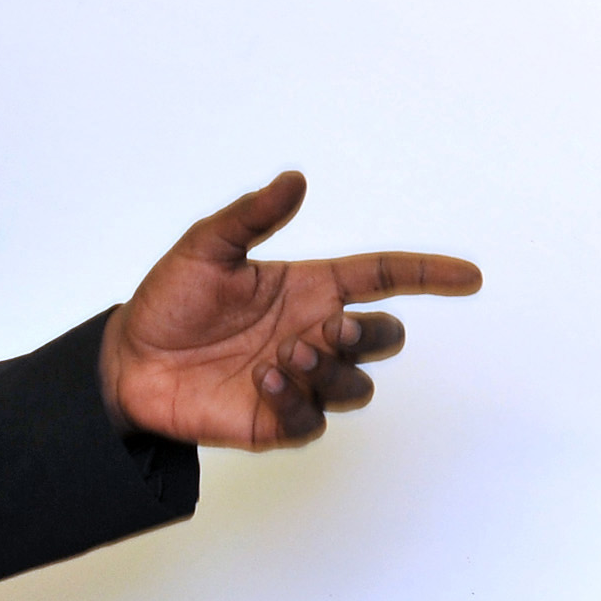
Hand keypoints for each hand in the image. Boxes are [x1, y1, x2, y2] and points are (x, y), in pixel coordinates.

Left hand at [100, 170, 481, 449]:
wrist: (129, 362)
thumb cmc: (170, 300)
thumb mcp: (206, 246)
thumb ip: (252, 215)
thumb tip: (295, 178)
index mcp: (309, 287)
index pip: (384, 277)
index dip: (429, 275)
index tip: (471, 277)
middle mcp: (313, 332)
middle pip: (383, 337)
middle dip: (369, 334)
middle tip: (326, 329)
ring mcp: (300, 380)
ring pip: (357, 384)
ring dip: (329, 369)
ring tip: (282, 355)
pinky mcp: (279, 421)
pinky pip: (314, 420)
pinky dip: (295, 400)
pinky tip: (260, 380)